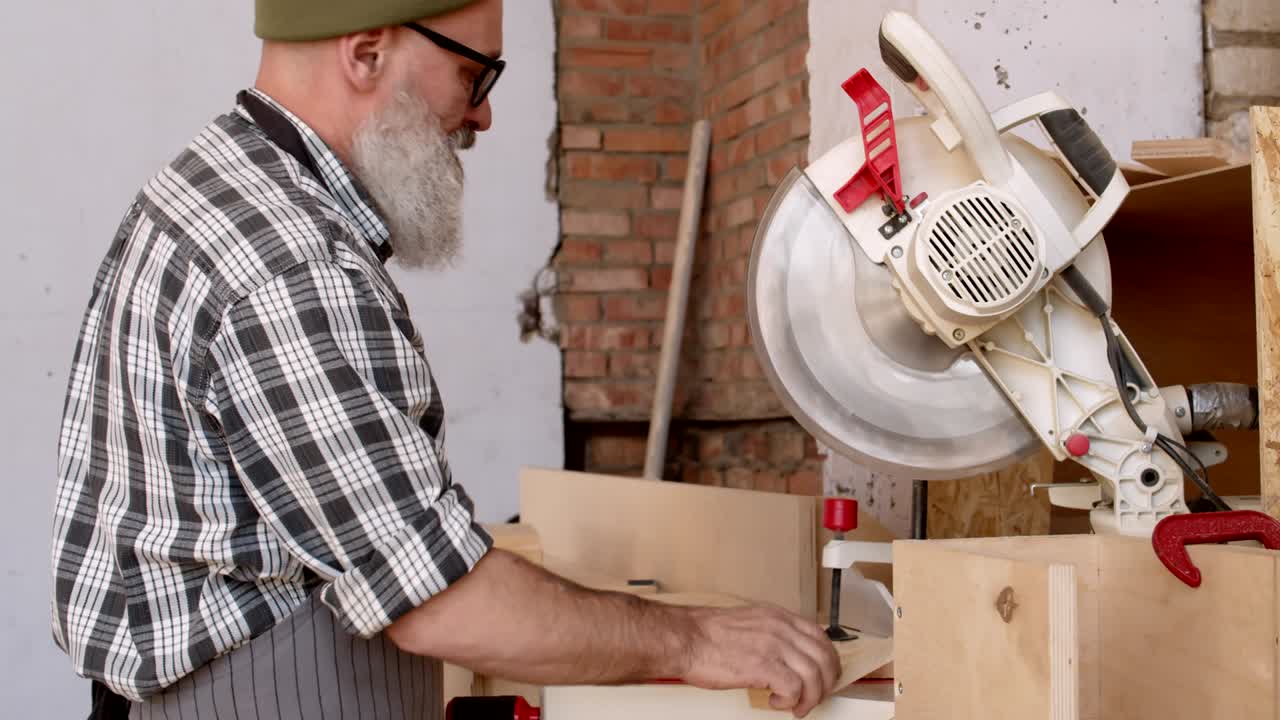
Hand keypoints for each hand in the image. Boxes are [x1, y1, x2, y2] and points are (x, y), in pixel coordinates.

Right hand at [678, 605, 840, 717]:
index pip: (820, 636)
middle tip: (815, 696)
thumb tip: (786, 654)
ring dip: (810, 697)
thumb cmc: (707, 634)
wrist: (686, 638)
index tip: (824, 674)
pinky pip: (795, 688)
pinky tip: (777, 701)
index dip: (828, 660)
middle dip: (825, 682)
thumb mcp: (750, 622)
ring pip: (814, 675)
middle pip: (824, 657)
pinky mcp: (763, 666)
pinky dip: (791, 700)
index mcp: (778, 617)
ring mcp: (773, 646)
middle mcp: (780, 628)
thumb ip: (772, 633)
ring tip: (796, 705)